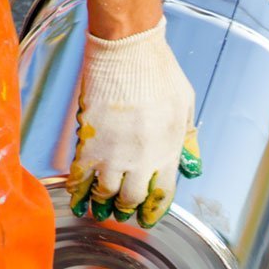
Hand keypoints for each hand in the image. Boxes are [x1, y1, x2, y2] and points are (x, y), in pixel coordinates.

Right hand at [67, 17, 201, 227]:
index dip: (153, 210)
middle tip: (121, 212)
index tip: (147, 217)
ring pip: (105, 193)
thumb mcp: (186, 106)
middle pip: (132, 198)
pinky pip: (81, 176)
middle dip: (126, 209)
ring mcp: (114, 152)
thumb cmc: (158, 71)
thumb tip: (192, 167)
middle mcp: (142, 158)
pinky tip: (76, 198)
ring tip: (99, 208)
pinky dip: (77, 190)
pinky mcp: (90, 142)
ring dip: (102, 203)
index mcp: (168, 151)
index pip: (162, 194)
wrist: (128, 50)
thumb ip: (187, 140)